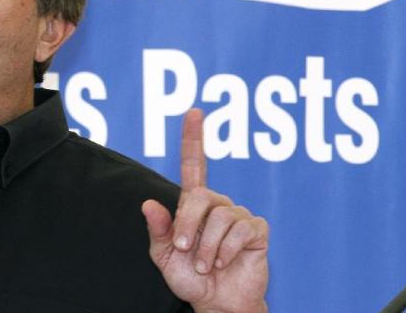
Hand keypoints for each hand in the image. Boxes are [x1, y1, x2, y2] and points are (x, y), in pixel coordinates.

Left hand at [142, 109, 268, 312]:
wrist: (217, 303)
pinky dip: (226, 251)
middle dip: (187, 224)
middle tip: (183, 250)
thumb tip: (148, 203)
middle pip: (201, 195)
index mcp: (194, 205)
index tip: (194, 112)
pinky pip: (240, 229)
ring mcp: (239, 215)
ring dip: (207, 246)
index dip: (194, 138)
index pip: (195, 165)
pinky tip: (225, 262)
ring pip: (220, 216)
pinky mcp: (257, 230)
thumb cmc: (191, 278)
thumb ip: (158, 231)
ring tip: (206, 264)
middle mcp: (218, 204)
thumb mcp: (164, 256)